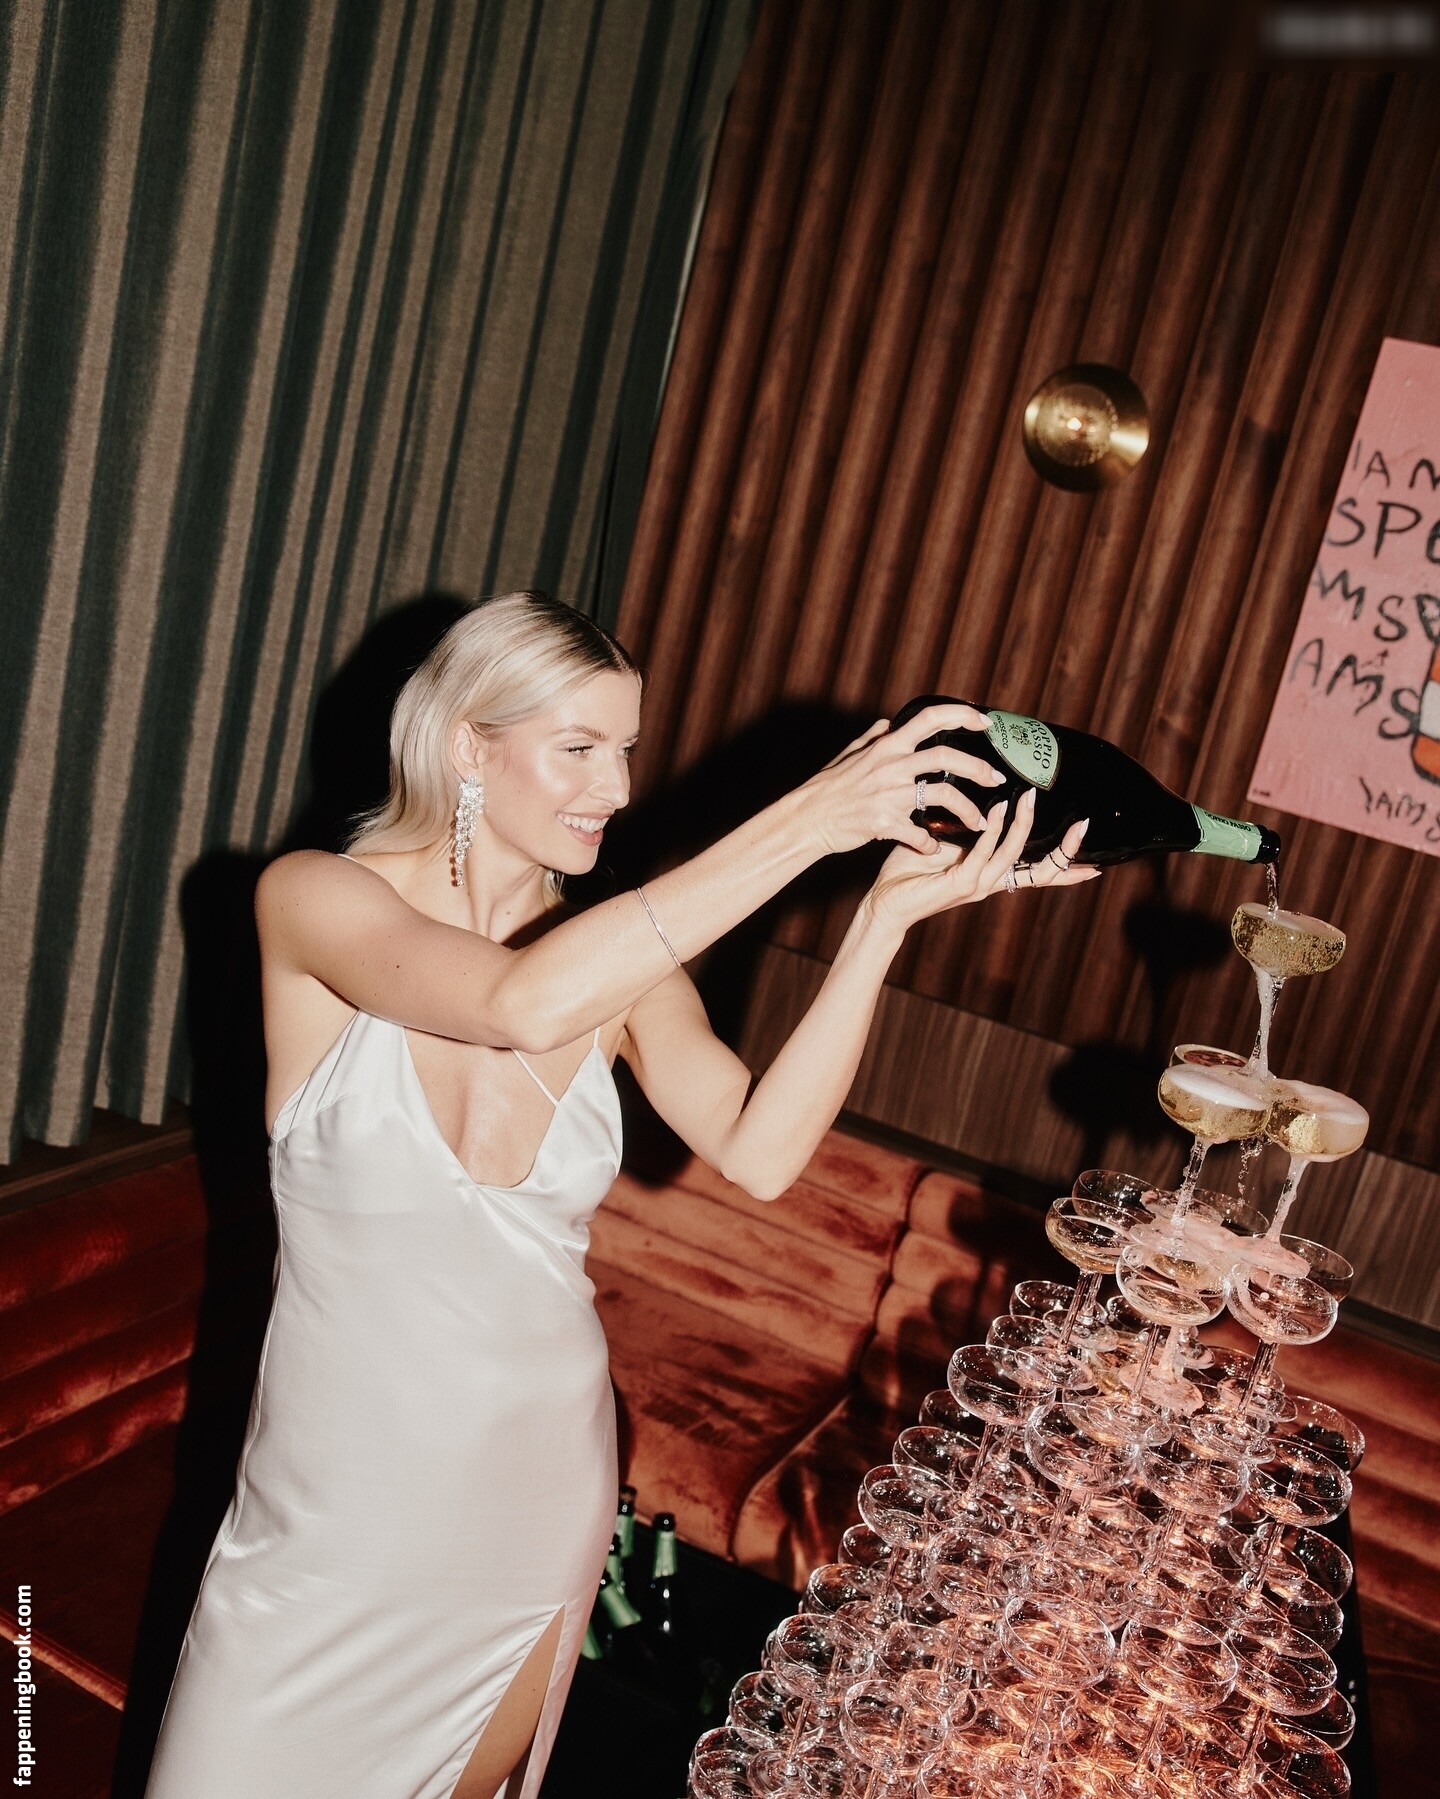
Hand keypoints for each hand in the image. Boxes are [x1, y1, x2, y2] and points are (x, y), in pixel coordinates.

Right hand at [802, 704, 1005, 856]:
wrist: (807, 819)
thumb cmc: (826, 787)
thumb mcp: (848, 754)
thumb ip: (871, 737)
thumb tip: (887, 722)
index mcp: (887, 746)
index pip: (930, 718)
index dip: (962, 714)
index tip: (984, 722)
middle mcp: (891, 765)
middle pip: (947, 756)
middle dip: (978, 768)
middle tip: (995, 779)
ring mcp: (889, 794)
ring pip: (943, 794)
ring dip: (968, 809)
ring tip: (980, 822)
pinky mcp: (884, 822)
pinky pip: (918, 834)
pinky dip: (929, 844)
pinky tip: (932, 849)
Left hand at [862, 793, 1098, 931]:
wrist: (884, 902)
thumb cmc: (910, 870)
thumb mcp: (945, 842)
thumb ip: (966, 826)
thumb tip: (975, 792)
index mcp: (992, 874)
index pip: (1040, 872)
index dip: (1067, 864)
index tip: (1094, 855)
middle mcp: (991, 883)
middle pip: (1041, 869)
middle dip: (1065, 848)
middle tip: (1085, 822)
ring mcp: (977, 885)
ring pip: (1013, 855)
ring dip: (1023, 825)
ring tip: (1030, 798)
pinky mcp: (959, 884)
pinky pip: (983, 854)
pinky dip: (994, 831)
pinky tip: (999, 810)